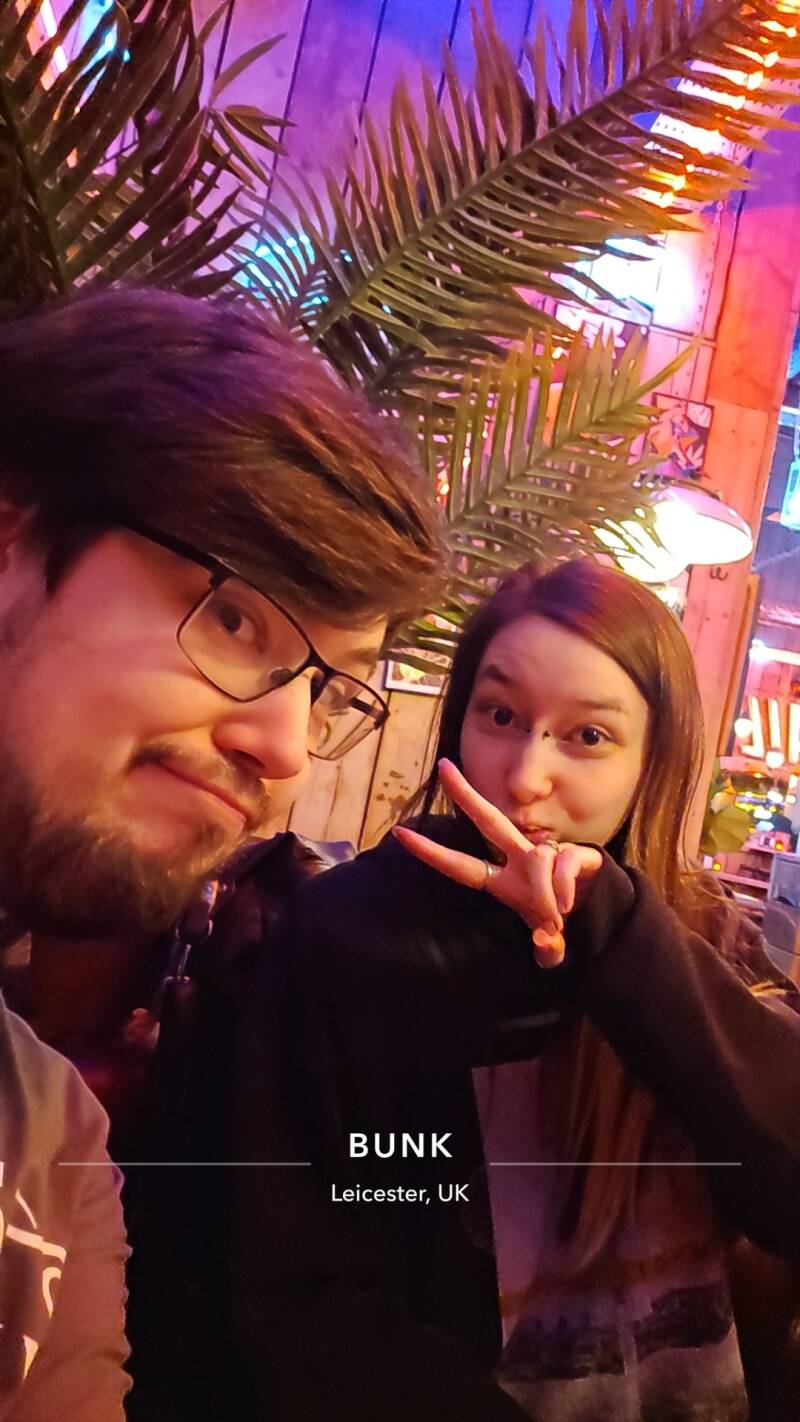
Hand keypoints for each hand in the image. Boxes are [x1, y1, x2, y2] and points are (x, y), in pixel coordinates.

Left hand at [392, 759, 602, 967]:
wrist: (603, 915)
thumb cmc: (562, 922)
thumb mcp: (551, 945)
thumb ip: (548, 950)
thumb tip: (547, 944)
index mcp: (503, 881)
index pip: (461, 864)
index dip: (431, 853)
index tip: (400, 834)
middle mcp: (520, 859)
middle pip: (489, 820)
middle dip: (466, 794)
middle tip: (444, 766)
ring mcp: (546, 853)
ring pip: (537, 860)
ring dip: (544, 894)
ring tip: (555, 917)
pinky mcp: (574, 853)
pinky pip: (562, 865)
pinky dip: (562, 889)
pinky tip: (567, 907)